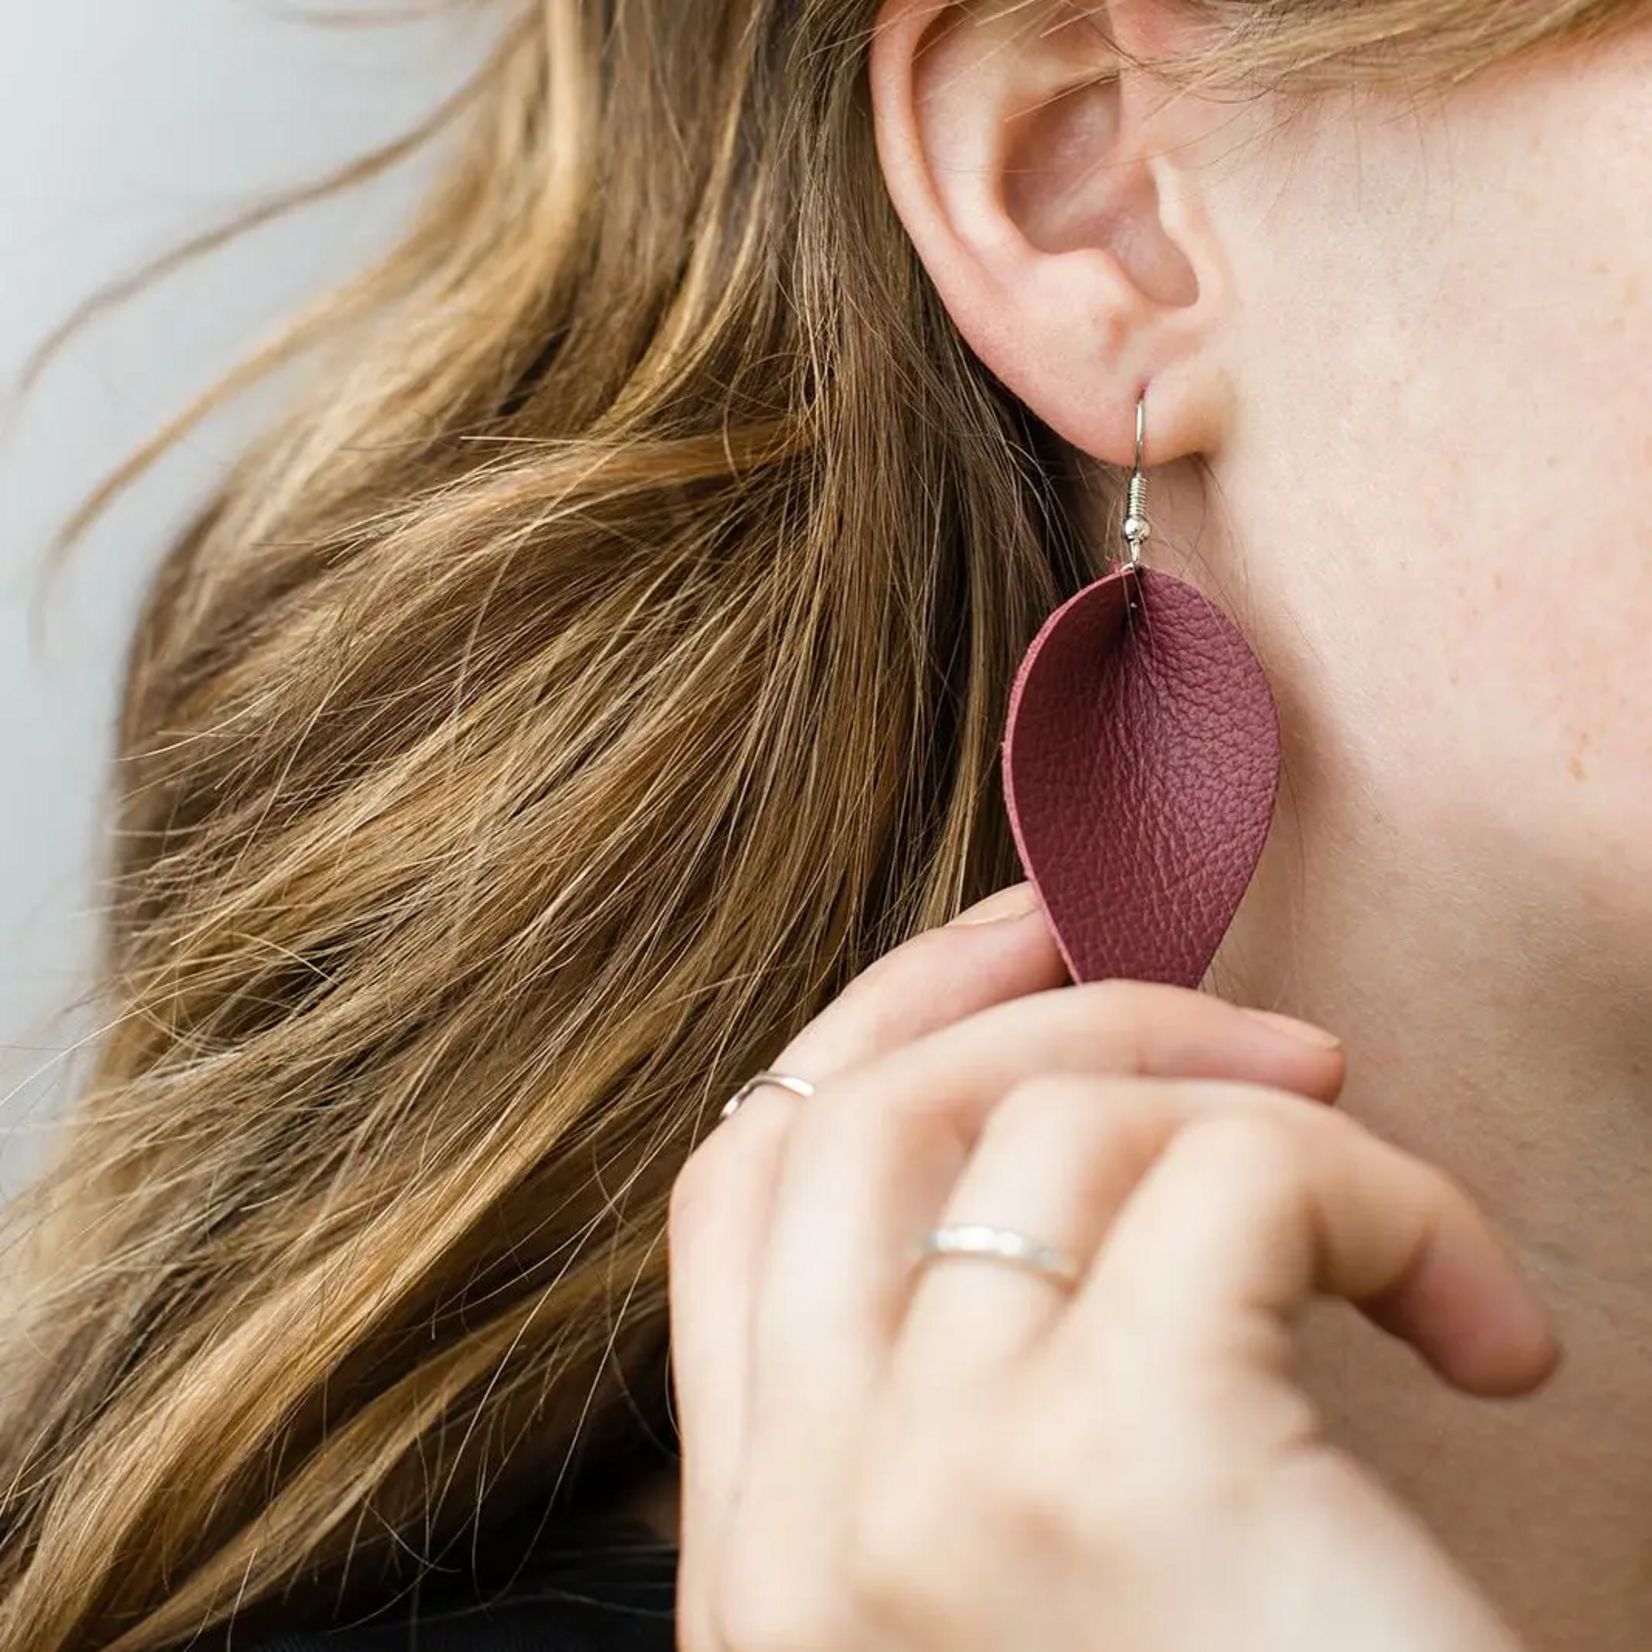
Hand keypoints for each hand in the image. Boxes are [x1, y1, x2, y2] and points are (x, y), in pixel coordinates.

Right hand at [668, 882, 1556, 1651]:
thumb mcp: (998, 1633)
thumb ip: (940, 1445)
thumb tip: (1032, 1193)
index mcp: (767, 1564)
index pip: (741, 1191)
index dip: (872, 1029)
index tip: (1006, 952)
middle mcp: (809, 1526)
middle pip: (852, 1114)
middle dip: (1025, 997)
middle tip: (1208, 995)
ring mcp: (933, 1497)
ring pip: (1044, 1120)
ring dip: (1242, 1098)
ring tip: (1377, 1199)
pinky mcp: (1120, 1473)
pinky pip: (1240, 1179)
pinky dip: (1383, 1198)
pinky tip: (1479, 1331)